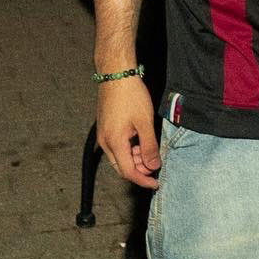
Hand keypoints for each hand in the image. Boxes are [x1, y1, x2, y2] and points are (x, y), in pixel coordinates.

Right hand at [95, 74, 160, 189]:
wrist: (116, 74)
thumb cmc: (130, 95)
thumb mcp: (144, 122)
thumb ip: (149, 147)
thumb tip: (153, 166)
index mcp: (114, 142)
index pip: (128, 172)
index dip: (143, 180)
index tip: (155, 183)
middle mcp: (105, 142)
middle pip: (122, 167)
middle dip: (139, 170)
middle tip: (155, 165)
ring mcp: (103, 135)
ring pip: (119, 157)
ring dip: (135, 159)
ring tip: (150, 149)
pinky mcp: (105, 128)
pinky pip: (117, 147)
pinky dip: (129, 149)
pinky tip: (140, 141)